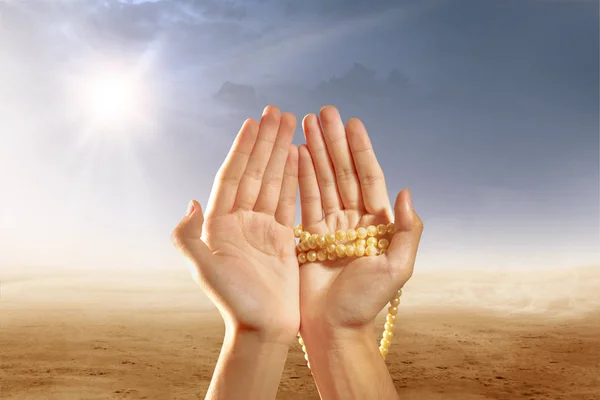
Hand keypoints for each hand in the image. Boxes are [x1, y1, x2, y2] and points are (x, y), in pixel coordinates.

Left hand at [171, 105, 299, 344]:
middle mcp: (239, 220)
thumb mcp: (205, 270)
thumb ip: (189, 237)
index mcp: (219, 223)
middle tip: (277, 111)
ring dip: (280, 152)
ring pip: (272, 181)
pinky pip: (288, 200)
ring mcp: (262, 226)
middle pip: (254, 172)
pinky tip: (298, 156)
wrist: (263, 328)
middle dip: (265, 141)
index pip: (232, 177)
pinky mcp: (282, 236)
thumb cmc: (234, 303)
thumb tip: (191, 202)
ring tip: (291, 124)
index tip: (252, 122)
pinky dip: (293, 177)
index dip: (242, 149)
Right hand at [298, 106, 422, 332]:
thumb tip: (407, 192)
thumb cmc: (366, 302)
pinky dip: (299, 176)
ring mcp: (330, 226)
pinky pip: (304, 200)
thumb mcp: (397, 268)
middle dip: (333, 141)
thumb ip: (408, 231)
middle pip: (343, 172)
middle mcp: (354, 219)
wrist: (333, 328)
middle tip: (323, 111)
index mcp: (378, 224)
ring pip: (322, 181)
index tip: (352, 122)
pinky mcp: (309, 235)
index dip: (361, 149)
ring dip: (314, 152)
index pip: (369, 178)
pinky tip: (294, 154)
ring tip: (304, 123)